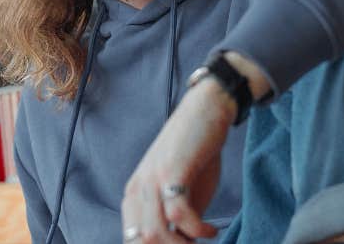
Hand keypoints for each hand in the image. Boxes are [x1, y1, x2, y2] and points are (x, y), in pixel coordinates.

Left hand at [120, 79, 231, 242]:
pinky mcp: (171, 172)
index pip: (132, 239)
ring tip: (203, 240)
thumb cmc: (195, 156)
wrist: (204, 113)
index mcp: (133, 197)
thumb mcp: (183, 195)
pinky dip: (197, 230)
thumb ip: (178, 222)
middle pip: (140, 242)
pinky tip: (211, 230)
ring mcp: (152, 180)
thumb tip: (183, 243)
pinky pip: (179, 215)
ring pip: (154, 234)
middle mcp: (137, 190)